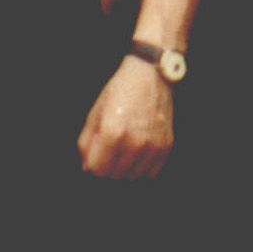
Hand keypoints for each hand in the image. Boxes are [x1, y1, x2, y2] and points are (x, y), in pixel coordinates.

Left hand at [76, 59, 175, 180]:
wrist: (151, 75)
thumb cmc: (120, 91)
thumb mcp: (95, 112)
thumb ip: (86, 142)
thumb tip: (87, 167)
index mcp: (112, 132)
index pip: (97, 170)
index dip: (93, 162)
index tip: (98, 152)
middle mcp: (134, 143)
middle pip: (114, 175)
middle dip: (109, 165)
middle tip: (112, 146)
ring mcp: (152, 146)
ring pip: (132, 176)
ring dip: (126, 167)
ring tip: (126, 147)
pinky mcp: (166, 147)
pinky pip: (150, 173)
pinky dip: (143, 166)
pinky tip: (140, 150)